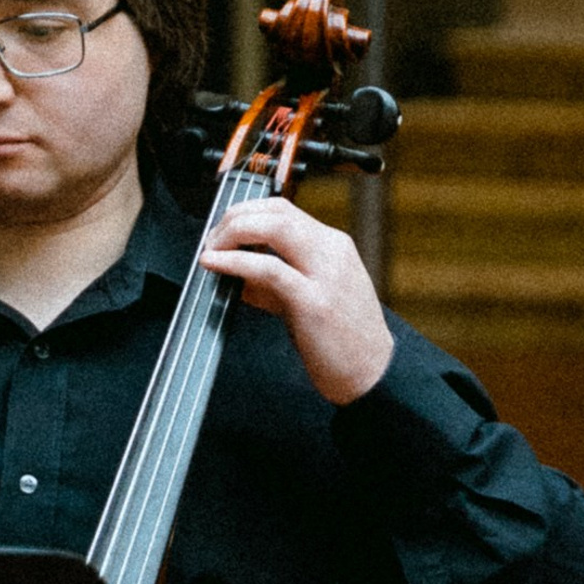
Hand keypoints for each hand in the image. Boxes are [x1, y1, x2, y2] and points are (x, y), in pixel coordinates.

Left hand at [200, 197, 395, 404]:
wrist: (372, 374)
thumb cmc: (342, 340)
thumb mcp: (308, 299)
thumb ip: (273, 284)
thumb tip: (236, 274)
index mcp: (333, 246)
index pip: (283, 210)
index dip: (245, 213)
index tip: (222, 231)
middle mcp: (332, 252)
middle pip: (276, 211)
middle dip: (234, 218)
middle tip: (211, 240)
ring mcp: (326, 274)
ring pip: (274, 227)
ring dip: (233, 233)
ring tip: (211, 250)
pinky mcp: (314, 302)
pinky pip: (268, 269)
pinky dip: (236, 262)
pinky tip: (216, 265)